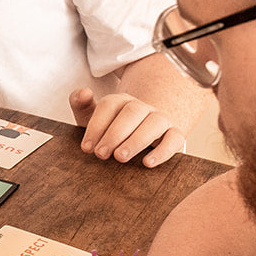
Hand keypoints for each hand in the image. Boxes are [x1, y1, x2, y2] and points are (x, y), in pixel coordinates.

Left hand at [69, 88, 187, 167]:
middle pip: (131, 113)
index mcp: (120, 101)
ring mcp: (160, 119)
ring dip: (136, 141)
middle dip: (114, 134)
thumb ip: (81, 104)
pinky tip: (148, 163)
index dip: (96, 126)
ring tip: (120, 157)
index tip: (86, 147)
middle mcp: (142, 107)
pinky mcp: (175, 134)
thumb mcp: (92, 118)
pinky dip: (162, 151)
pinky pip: (174, 139)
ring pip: (154, 123)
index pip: (109, 105)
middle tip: (101, 154)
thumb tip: (83, 92)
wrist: (141, 135)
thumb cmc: (111, 129)